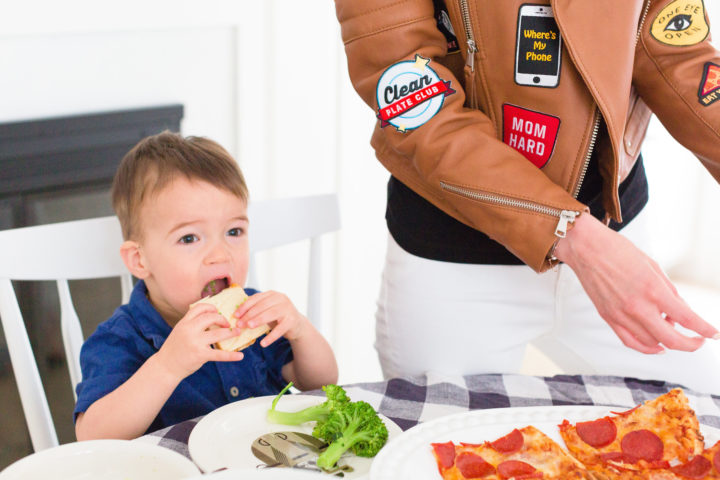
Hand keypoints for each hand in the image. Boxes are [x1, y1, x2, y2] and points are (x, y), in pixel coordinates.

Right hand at [155, 303, 244, 379]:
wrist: (165, 367)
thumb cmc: (174, 349)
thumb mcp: (179, 331)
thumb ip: (191, 324)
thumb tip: (209, 317)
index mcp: (184, 323)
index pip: (199, 308)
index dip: (211, 308)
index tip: (218, 311)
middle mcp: (189, 330)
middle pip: (210, 318)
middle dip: (222, 319)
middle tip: (228, 324)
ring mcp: (195, 342)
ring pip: (218, 334)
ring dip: (230, 333)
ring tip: (237, 332)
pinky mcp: (201, 355)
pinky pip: (219, 354)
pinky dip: (231, 356)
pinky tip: (240, 356)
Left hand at [233, 291, 309, 346]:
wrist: (297, 324)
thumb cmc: (277, 317)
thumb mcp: (267, 309)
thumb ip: (256, 309)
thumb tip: (236, 315)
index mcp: (272, 294)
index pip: (256, 298)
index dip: (244, 307)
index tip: (235, 316)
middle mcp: (281, 298)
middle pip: (262, 306)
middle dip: (249, 315)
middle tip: (239, 324)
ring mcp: (288, 309)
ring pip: (271, 314)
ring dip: (258, 320)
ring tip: (248, 327)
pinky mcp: (292, 320)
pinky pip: (280, 329)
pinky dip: (271, 337)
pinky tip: (263, 343)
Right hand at [554, 214, 718, 353]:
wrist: (585, 248)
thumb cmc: (617, 250)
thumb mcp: (652, 266)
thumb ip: (668, 291)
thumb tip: (679, 311)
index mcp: (652, 289)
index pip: (687, 318)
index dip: (704, 329)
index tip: (713, 333)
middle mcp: (637, 306)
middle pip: (671, 339)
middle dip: (691, 344)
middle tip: (699, 340)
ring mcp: (621, 314)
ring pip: (652, 343)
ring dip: (668, 342)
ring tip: (673, 332)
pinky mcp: (608, 317)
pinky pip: (631, 341)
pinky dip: (647, 347)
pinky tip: (656, 346)